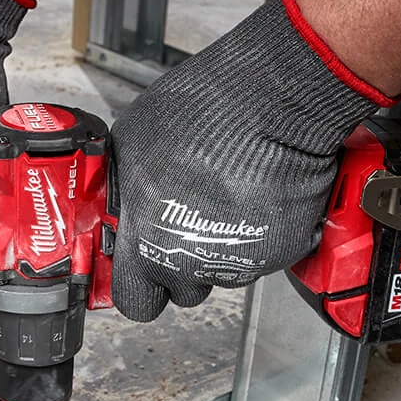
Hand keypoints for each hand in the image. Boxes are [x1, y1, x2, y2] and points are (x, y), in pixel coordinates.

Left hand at [109, 0, 395, 321]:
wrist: (273, 102)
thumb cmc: (205, 110)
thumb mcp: (133, 142)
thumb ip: (126, 191)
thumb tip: (124, 203)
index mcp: (145, 235)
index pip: (133, 298)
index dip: (139, 284)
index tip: (142, 267)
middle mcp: (188, 258)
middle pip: (181, 293)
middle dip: (180, 275)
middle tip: (185, 237)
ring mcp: (235, 260)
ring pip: (221, 273)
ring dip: (220, 248)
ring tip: (225, 202)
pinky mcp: (276, 253)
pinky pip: (260, 257)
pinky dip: (257, 235)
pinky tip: (252, 198)